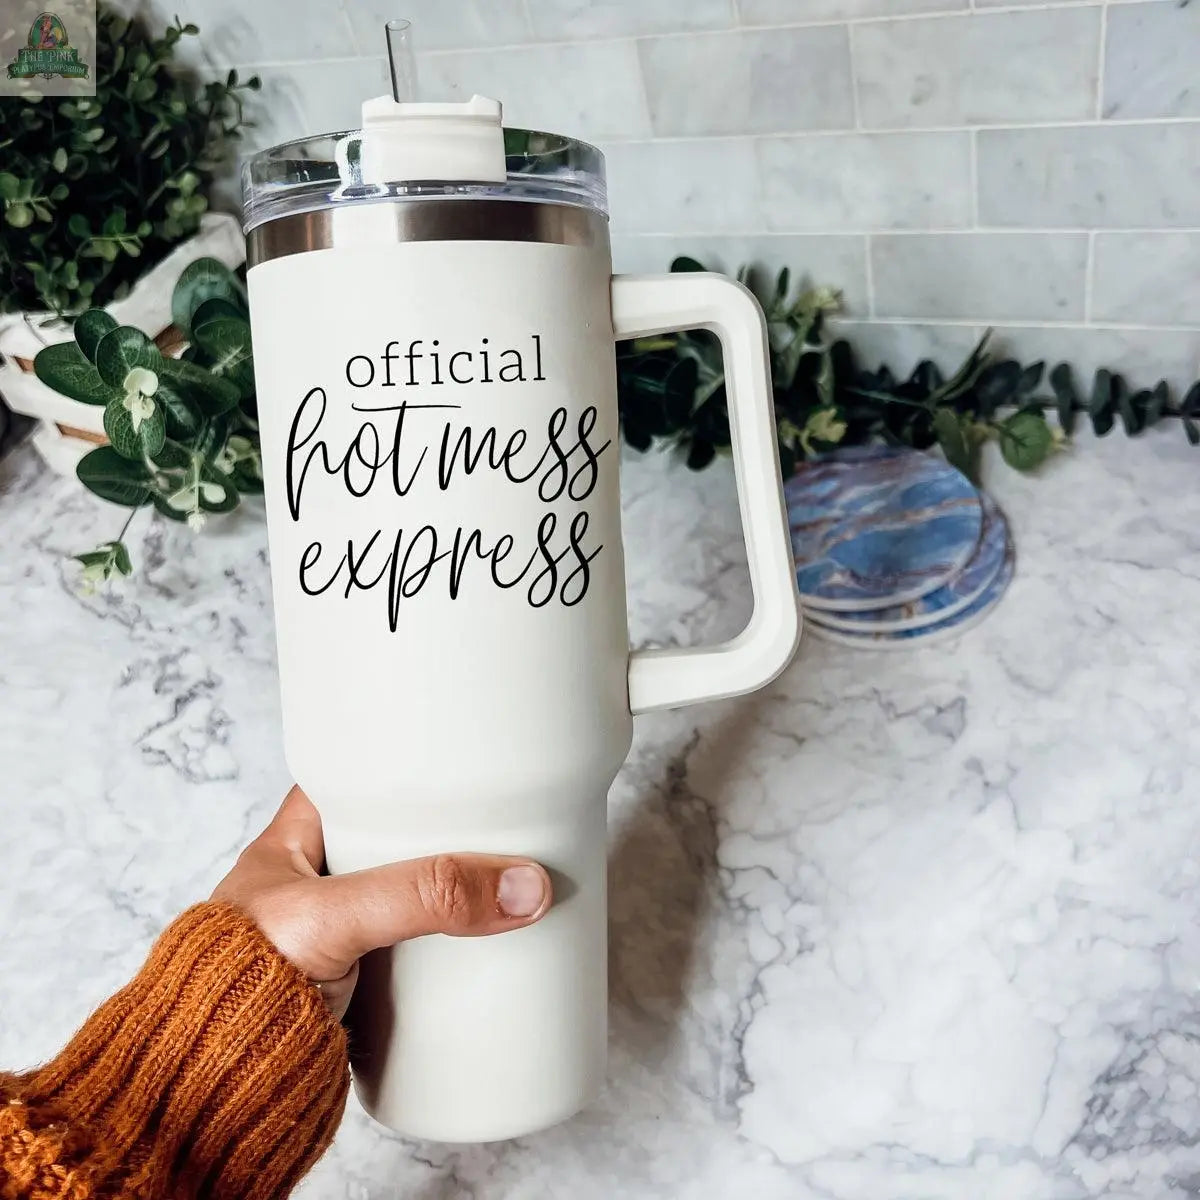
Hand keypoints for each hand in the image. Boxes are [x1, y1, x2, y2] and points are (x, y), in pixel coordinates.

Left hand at [212, 786, 551, 1017]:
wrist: (209, 1093)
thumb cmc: (229, 989)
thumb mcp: (334, 916)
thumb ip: (423, 895)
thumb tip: (519, 885)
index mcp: (292, 842)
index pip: (357, 781)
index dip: (407, 769)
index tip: (465, 765)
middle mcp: (314, 884)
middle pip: (395, 841)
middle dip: (445, 838)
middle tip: (501, 827)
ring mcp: (337, 938)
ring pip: (408, 900)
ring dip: (449, 897)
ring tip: (502, 882)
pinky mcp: (356, 990)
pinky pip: (411, 955)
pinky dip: (443, 952)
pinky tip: (476, 948)